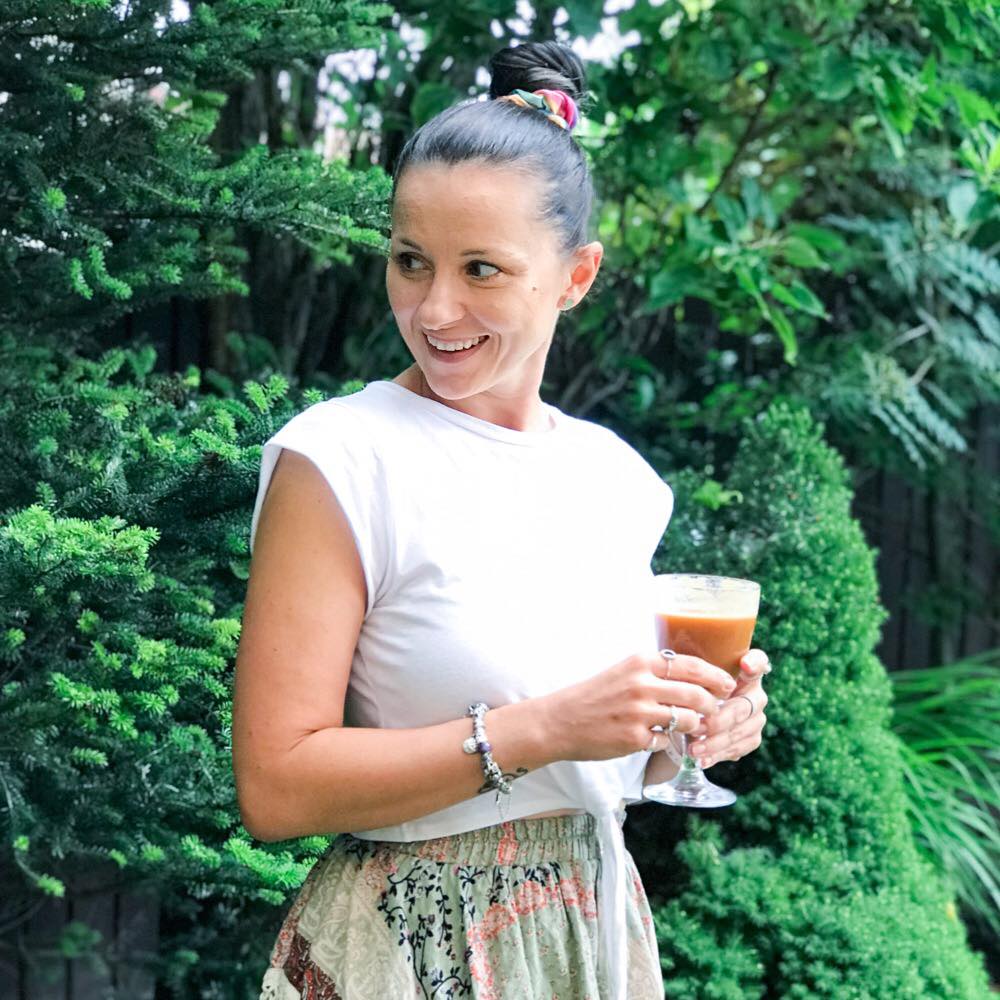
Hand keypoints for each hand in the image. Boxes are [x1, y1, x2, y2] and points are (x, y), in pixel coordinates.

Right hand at [538, 651, 738, 762]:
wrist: (559, 720)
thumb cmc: (594, 695)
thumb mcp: (623, 671)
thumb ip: (654, 672)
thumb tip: (693, 678)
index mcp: (640, 662)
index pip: (692, 665)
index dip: (716, 676)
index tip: (728, 685)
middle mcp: (642, 684)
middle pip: (696, 694)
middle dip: (712, 706)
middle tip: (715, 711)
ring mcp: (639, 712)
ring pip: (687, 720)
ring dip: (693, 726)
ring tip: (690, 728)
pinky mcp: (634, 738)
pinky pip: (667, 742)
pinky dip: (667, 742)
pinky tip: (657, 740)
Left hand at [686, 648, 769, 768]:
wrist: (695, 712)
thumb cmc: (691, 686)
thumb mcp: (690, 673)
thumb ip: (690, 669)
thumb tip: (671, 661)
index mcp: (745, 671)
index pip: (759, 662)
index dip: (755, 663)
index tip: (744, 665)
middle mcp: (755, 694)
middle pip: (742, 707)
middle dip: (718, 719)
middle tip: (696, 727)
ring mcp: (756, 718)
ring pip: (739, 731)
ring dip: (714, 742)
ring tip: (692, 748)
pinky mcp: (751, 738)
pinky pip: (737, 749)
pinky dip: (716, 755)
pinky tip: (701, 760)